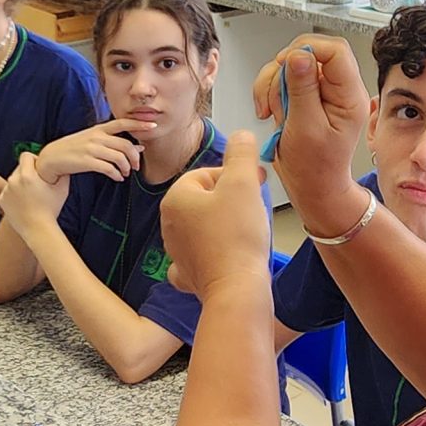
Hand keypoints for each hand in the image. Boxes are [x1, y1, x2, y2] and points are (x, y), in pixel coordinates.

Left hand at [0, 151, 69, 233]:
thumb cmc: (51, 210)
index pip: (26, 156)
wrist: (38, 230)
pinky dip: (15, 194)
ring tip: (32, 196)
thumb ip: (62, 173)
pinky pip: (8, 191)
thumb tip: (60, 164)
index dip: (34, 160)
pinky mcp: (2, 199)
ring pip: (14, 179)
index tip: (39, 169)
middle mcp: (14, 181)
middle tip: (38, 184)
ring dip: (21, 183)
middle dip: (28, 173)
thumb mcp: (62, 189)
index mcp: (27, 175)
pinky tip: (24, 202)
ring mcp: (6, 191)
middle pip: (19, 167)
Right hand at [33, 118, 151, 183]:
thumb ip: (114, 142)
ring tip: (125, 173)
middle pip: (125, 144)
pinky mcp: (86, 161)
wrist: (52, 158)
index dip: (139, 123)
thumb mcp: (93, 141)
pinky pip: (109, 168)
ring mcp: (91, 149)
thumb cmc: (74, 149)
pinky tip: (118, 178)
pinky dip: (117, 174)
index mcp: (98, 129)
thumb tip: (139, 147)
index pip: (122, 122)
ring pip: (119, 157)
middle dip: (135, 157)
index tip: (153, 125)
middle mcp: (96, 137)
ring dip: (126, 168)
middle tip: (136, 166)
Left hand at [162, 129, 272, 297]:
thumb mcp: (243, 182)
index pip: (208, 174)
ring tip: (247, 232)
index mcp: (176, 198)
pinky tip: (228, 255)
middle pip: (206, 199)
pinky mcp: (188, 273)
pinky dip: (215, 252)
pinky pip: (201, 254)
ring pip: (205, 226)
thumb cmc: (237, 236)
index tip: (256, 184)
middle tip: (254, 208)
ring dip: (227, 224)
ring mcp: (177, 251)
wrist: (236, 289)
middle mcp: (169, 224)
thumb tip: (241, 136)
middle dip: (231, 200)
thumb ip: (241, 153)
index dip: (235, 176)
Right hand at [252, 37, 371, 236]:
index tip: (286, 65)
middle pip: (308, 54)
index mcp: (349, 96)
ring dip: (272, 85)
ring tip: (273, 113)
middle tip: (276, 99)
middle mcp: (337, 89)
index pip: (335, 51)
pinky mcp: (304, 95)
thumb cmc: (315, 168)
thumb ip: (302, 89)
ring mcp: (320, 91)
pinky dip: (268, 91)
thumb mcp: (305, 129)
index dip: (308, 50)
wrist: (311, 187)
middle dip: (283, 72)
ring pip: (290, 65)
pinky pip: (281, 79)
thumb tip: (299, 55)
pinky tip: (270, 112)